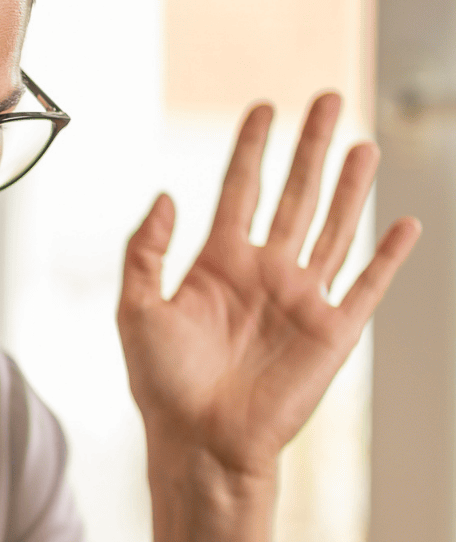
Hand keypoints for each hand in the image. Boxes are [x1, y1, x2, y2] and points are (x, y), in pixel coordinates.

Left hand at [117, 94, 420, 483]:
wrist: (199, 443)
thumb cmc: (162, 385)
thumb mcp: (137, 310)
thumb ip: (146, 252)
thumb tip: (164, 197)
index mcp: (216, 266)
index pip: (239, 191)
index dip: (251, 150)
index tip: (262, 107)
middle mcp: (263, 274)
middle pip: (292, 195)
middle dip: (309, 148)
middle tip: (324, 98)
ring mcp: (301, 299)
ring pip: (332, 227)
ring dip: (349, 186)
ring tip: (361, 143)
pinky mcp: (332, 331)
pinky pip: (367, 284)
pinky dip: (389, 255)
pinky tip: (404, 221)